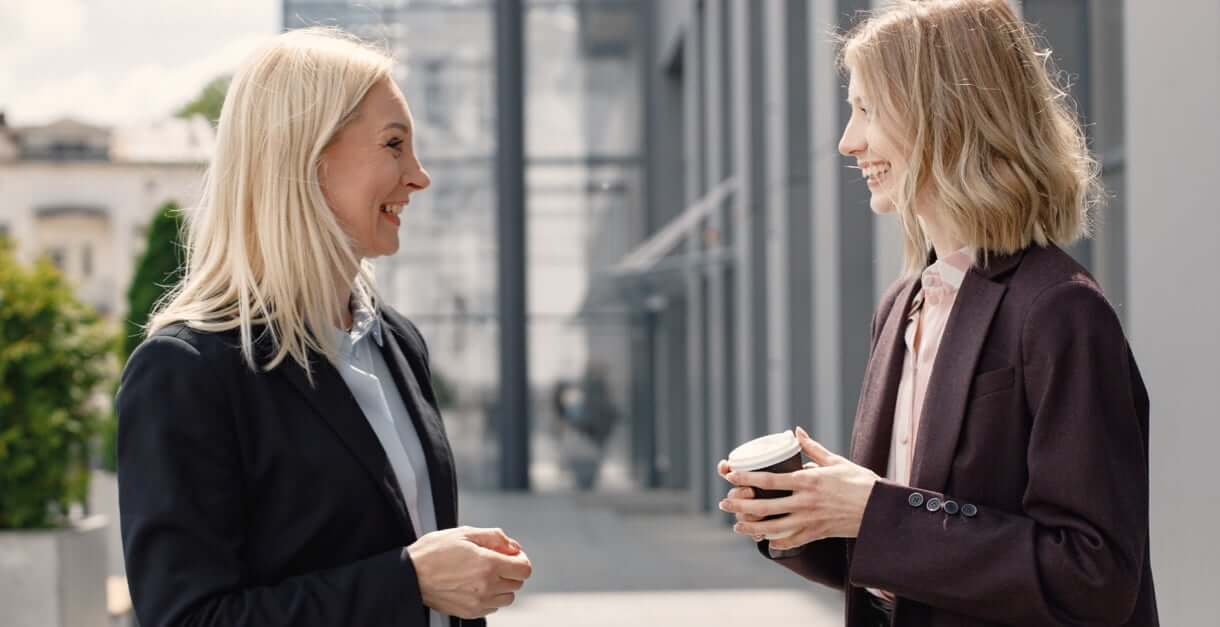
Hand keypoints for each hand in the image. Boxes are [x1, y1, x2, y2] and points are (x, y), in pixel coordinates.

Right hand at [406, 526, 532, 618]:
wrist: (410, 574)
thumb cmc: (434, 551)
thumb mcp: (465, 532)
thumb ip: (495, 537)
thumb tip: (514, 546)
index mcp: (488, 564)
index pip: (524, 569)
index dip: (520, 560)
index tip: (511, 556)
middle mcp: (487, 586)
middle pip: (517, 583)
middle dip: (510, 571)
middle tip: (495, 562)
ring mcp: (479, 602)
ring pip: (507, 598)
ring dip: (502, 586)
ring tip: (484, 575)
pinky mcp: (470, 612)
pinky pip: (492, 607)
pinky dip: (490, 598)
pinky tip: (475, 585)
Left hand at [718, 426, 879, 549]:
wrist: (879, 510)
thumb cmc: (859, 482)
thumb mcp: (835, 461)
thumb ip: (812, 448)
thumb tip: (796, 431)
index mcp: (808, 482)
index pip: (770, 480)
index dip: (747, 478)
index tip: (730, 475)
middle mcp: (805, 503)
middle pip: (765, 506)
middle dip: (741, 504)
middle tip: (724, 503)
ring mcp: (809, 521)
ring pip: (773, 527)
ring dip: (751, 526)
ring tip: (736, 524)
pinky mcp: (816, 534)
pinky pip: (790, 541)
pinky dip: (774, 541)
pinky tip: (762, 539)